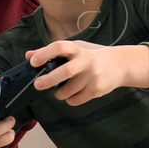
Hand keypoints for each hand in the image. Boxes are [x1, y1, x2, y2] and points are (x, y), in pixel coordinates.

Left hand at [28, 41, 148, 104]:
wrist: (120, 65)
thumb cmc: (91, 56)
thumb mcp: (74, 49)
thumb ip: (51, 53)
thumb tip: (29, 56)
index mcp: (77, 49)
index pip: (60, 47)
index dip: (45, 53)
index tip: (34, 62)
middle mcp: (85, 62)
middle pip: (65, 71)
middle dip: (49, 80)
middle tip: (37, 85)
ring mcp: (92, 77)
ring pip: (68, 91)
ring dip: (59, 93)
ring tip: (59, 91)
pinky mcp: (96, 90)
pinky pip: (76, 100)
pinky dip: (69, 100)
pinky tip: (72, 94)